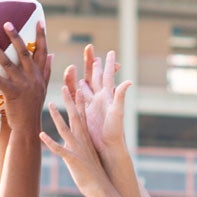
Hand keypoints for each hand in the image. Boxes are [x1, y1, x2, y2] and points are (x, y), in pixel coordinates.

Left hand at [0, 21, 51, 129]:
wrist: (27, 127)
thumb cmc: (32, 107)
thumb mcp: (42, 88)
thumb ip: (47, 70)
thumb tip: (53, 55)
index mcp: (40, 75)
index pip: (43, 51)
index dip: (41, 36)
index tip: (39, 20)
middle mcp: (33, 78)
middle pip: (25, 52)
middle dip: (16, 36)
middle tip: (7, 23)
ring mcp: (23, 86)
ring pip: (9, 64)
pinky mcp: (12, 94)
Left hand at [43, 80, 110, 196]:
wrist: (100, 188)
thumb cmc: (92, 173)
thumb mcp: (85, 155)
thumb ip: (78, 144)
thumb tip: (70, 138)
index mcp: (86, 138)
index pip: (83, 116)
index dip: (79, 102)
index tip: (76, 89)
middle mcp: (82, 141)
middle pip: (75, 117)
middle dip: (69, 101)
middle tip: (64, 87)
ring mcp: (78, 149)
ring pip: (66, 129)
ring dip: (57, 117)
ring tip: (50, 105)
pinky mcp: (73, 160)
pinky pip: (60, 149)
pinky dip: (50, 142)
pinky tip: (41, 135)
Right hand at [64, 43, 130, 157]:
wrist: (107, 146)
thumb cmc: (115, 131)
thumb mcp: (117, 112)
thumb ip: (120, 96)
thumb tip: (128, 81)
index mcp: (107, 96)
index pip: (107, 76)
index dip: (108, 64)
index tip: (110, 51)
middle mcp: (99, 98)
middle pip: (94, 77)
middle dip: (92, 63)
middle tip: (90, 49)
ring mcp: (90, 105)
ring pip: (83, 86)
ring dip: (79, 76)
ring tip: (73, 66)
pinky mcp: (83, 113)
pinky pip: (75, 100)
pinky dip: (71, 92)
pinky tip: (68, 87)